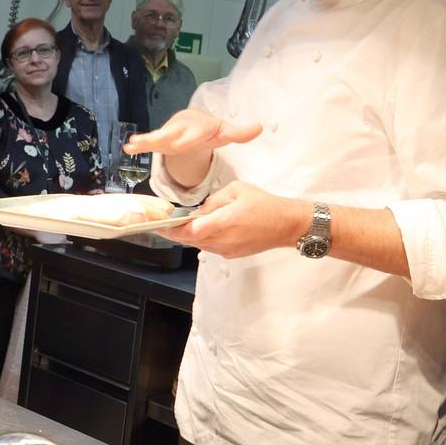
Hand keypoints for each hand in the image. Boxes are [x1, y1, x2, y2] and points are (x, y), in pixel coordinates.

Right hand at [125, 108, 261, 188]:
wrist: (193, 124)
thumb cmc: (210, 130)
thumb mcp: (224, 133)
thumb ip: (240, 132)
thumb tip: (260, 127)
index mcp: (199, 126)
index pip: (195, 133)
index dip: (188, 138)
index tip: (180, 145)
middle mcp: (182, 127)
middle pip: (173, 133)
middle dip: (165, 138)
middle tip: (156, 144)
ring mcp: (169, 132)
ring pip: (158, 136)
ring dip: (147, 140)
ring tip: (135, 144)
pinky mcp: (160, 139)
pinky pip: (149, 142)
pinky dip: (139, 145)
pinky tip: (128, 149)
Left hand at [163, 180, 309, 257]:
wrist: (287, 225)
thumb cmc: (265, 204)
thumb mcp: (237, 190)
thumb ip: (214, 201)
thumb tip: (199, 211)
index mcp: (224, 222)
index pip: (189, 230)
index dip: (171, 229)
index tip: (159, 224)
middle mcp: (223, 240)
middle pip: (190, 240)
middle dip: (174, 233)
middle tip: (161, 224)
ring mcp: (227, 250)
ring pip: (198, 245)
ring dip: (188, 236)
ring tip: (179, 225)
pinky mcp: (232, 254)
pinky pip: (210, 248)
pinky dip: (202, 239)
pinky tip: (202, 229)